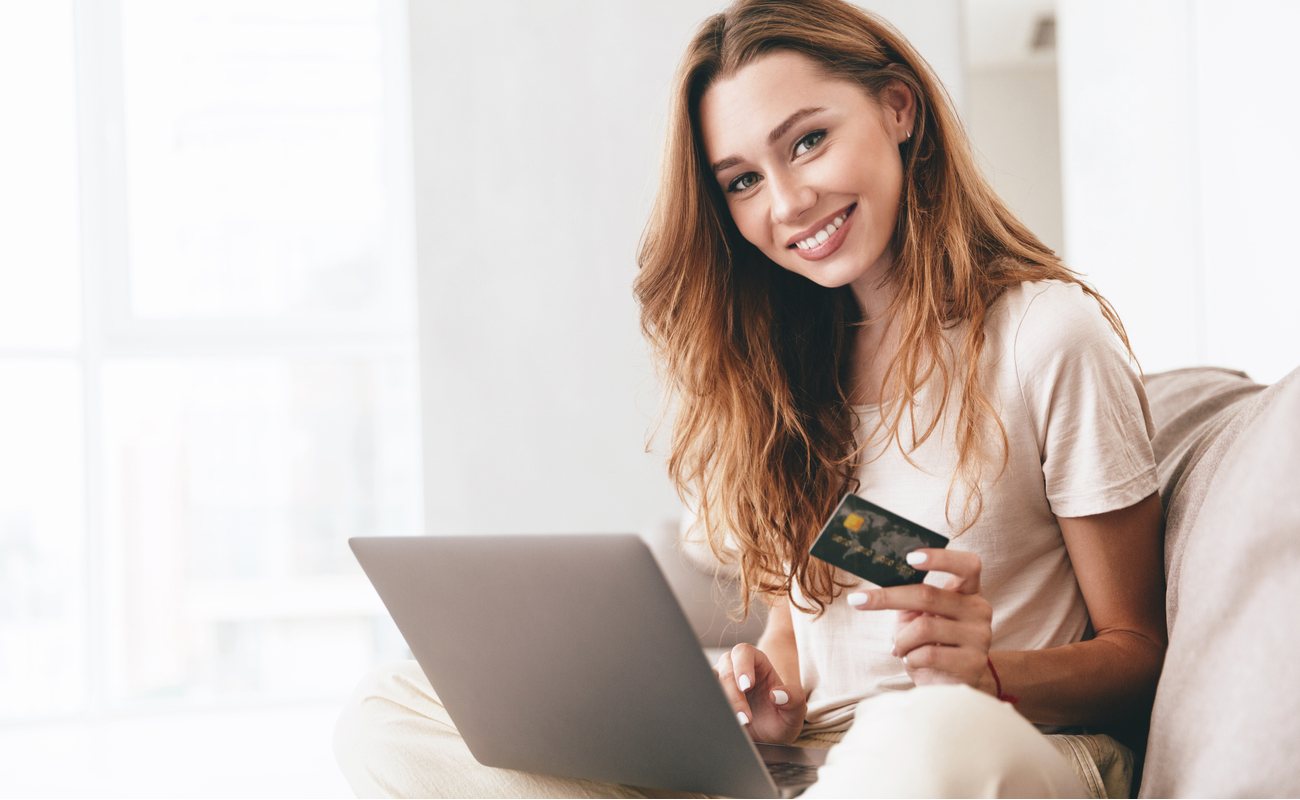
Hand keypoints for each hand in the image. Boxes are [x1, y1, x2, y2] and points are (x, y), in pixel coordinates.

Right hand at [713, 643, 806, 744]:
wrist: (770, 739)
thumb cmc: (782, 719)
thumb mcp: (795, 712)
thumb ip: (794, 699)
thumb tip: (777, 693)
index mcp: (758, 664)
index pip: (744, 652)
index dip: (743, 666)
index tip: (747, 686)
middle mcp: (736, 669)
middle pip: (726, 667)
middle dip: (733, 693)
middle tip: (745, 718)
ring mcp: (721, 682)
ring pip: (711, 681)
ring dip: (720, 701)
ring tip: (735, 723)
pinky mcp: (711, 697)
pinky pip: (704, 697)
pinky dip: (711, 709)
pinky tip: (723, 723)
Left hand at [847, 549, 994, 692]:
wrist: (948, 685)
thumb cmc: (929, 644)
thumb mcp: (917, 616)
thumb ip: (908, 599)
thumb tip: (878, 586)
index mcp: (968, 592)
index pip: (967, 565)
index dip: (940, 558)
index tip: (909, 557)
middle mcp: (979, 609)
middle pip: (929, 595)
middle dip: (888, 598)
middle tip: (858, 601)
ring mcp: (980, 636)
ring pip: (923, 628)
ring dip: (901, 640)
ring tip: (900, 648)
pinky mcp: (973, 663)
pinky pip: (928, 655)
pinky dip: (910, 658)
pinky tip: (914, 662)